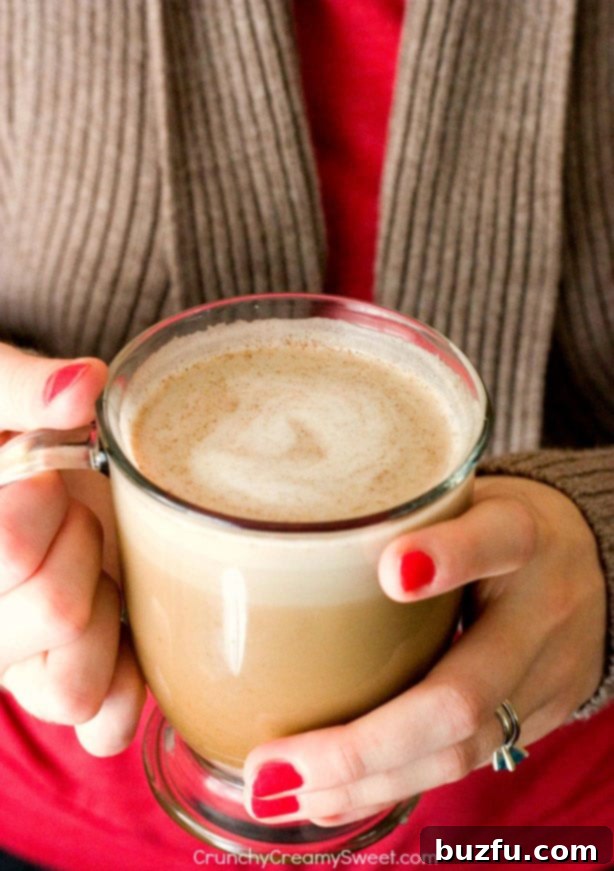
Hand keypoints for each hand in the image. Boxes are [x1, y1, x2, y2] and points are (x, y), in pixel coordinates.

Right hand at [0, 344, 145, 754]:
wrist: (21, 468)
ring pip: (72, 688)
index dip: (34, 510)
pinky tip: (130, 630)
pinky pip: (99, 724)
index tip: (45, 476)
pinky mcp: (72, 682)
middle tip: (78, 513)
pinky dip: (127, 687)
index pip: (7, 552)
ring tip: (100, 569)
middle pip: (52, 613)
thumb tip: (84, 388)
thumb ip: (25, 389)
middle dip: (83, 545)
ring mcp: (25, 664)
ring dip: (106, 616)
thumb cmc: (5, 427)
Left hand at [242, 476, 605, 824]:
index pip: (496, 540)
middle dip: (361, 744)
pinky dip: (387, 785)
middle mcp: (539, 614)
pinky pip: (461, 764)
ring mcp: (542, 679)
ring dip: (362, 783)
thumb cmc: (499, 525)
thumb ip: (400, 513)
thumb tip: (291, 533)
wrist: (594, 566)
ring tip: (280, 791)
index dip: (448, 557)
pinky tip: (327, 796)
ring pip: (456, 752)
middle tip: (274, 765)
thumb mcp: (464, 495)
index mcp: (522, 535)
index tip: (390, 573)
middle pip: (460, 696)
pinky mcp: (536, 719)